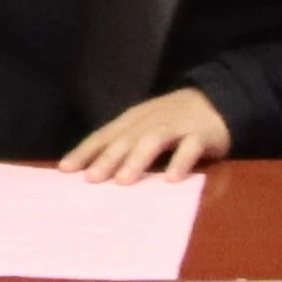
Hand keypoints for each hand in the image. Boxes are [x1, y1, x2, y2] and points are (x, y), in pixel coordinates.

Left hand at [60, 87, 233, 181]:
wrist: (217, 101)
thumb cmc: (172, 122)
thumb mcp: (144, 128)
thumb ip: (123, 146)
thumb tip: (90, 173)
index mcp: (132, 120)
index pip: (104, 135)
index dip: (85, 151)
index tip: (65, 170)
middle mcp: (150, 121)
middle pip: (125, 139)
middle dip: (106, 159)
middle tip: (90, 179)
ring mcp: (176, 126)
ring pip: (153, 140)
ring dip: (137, 159)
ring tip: (123, 181)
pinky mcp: (201, 134)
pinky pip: (190, 148)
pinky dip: (180, 162)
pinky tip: (171, 179)